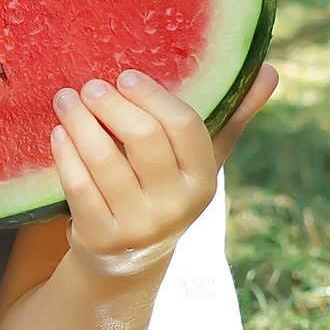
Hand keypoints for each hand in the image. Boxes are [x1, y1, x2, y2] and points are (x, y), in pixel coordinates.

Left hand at [50, 63, 277, 276]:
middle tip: (90, 85)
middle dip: (112, 105)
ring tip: (65, 99)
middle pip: (143, 138)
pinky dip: (66, 155)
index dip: (153, 97)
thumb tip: (270, 70)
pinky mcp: (101, 237)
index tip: (126, 76)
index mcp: (203, 180)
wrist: (131, 258)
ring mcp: (138, 224)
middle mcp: (175, 205)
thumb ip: (233, 117)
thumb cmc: (167, 190)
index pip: (184, 126)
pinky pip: (78, 187)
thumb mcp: (201, 162)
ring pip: (104, 160)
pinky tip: (58, 133)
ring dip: (80, 122)